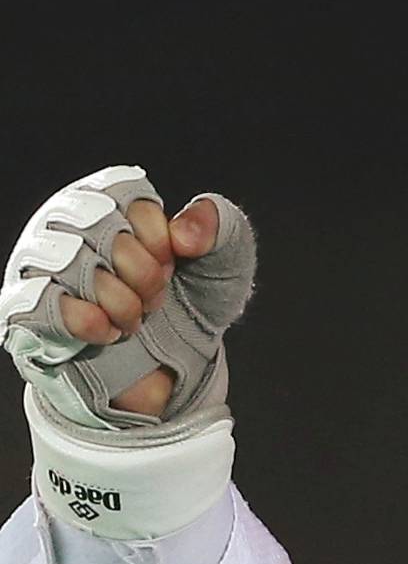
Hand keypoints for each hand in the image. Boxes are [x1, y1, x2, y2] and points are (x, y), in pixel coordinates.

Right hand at [3, 166, 253, 428]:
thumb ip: (218, 225)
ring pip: (72, 262)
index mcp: (104, 203)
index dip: (157, 237)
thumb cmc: (190, 304)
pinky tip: (110, 333)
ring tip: (134, 320)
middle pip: (98, 225)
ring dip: (121, 300)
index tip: (172, 264)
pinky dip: (89, 321)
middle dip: (144, 272)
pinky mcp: (28, 314)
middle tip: (155, 298)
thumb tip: (185, 233)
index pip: (122, 194)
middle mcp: (62, 227)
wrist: (172, 369)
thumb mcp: (224, 261)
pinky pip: (44, 304)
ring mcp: (39, 269)